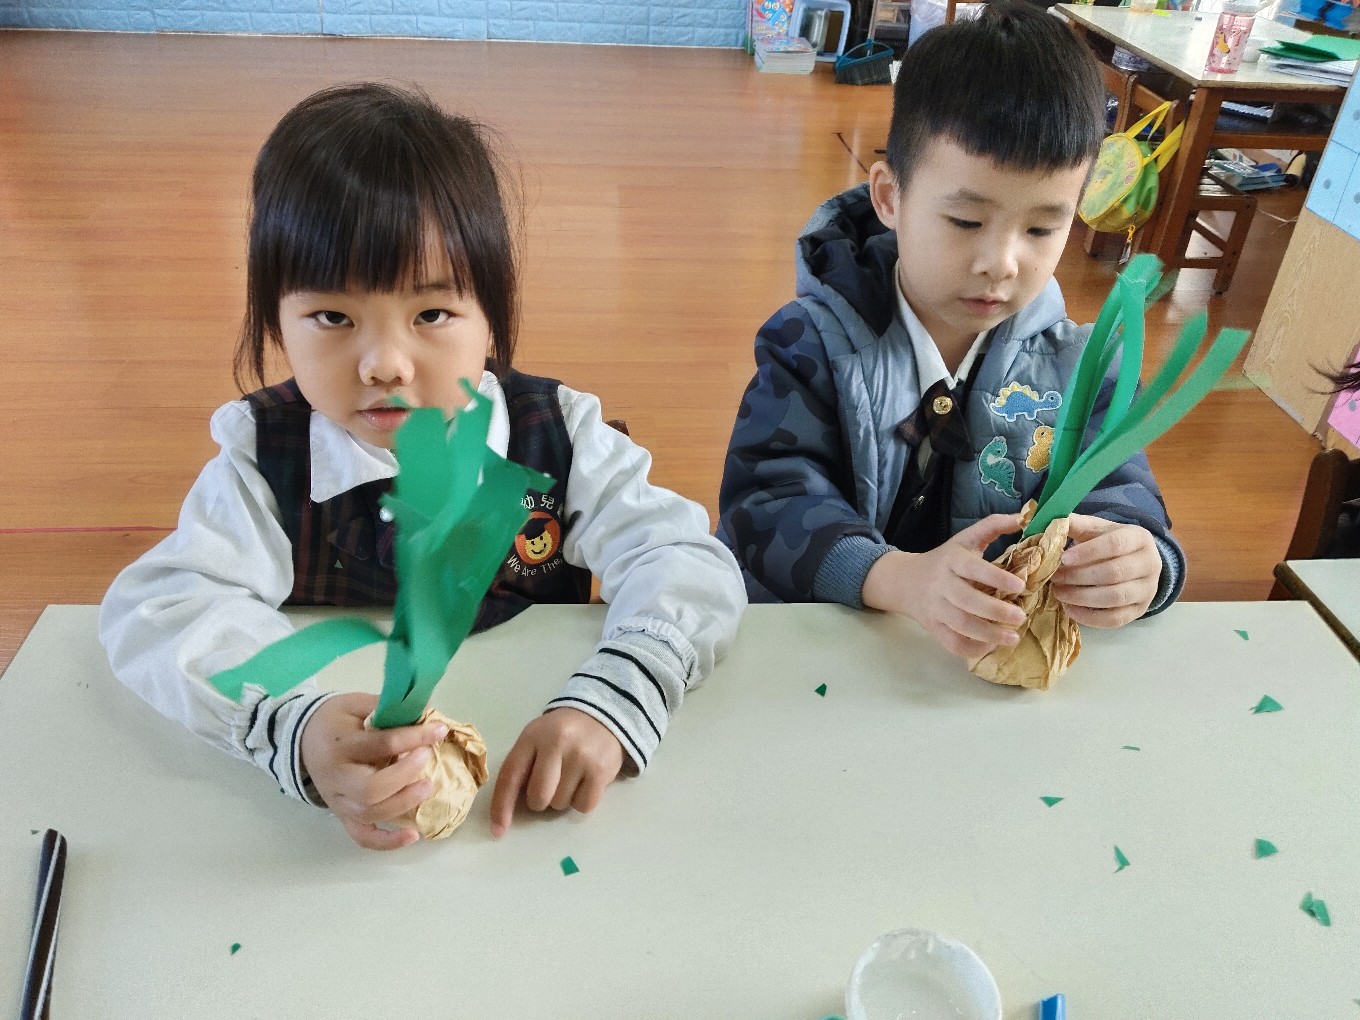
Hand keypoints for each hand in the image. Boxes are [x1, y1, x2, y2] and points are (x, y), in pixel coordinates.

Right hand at [300, 693, 449, 850]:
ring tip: (428, 786)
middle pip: (371, 789)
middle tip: (427, 757)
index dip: (414, 737)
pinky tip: (413, 836)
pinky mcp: (342, 815)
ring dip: (403, 803)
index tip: (439, 730)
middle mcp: (336, 777)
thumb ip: (388, 709)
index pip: (380, 744)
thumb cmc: (335, 720)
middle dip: (405, 775)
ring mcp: (338, 800)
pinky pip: (362, 836)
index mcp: (340, 745)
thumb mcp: (357, 704)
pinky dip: (387, 842)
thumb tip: (428, 712)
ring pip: (370, 813)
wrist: (302, 739)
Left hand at [489, 707, 624, 838]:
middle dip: (540, 800)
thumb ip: (522, 767)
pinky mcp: (601, 770)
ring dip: (562, 798)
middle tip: (550, 784)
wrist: (601, 717)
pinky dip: (581, 801)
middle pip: (538, 797)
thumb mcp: (536, 739)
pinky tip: (585, 781)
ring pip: (560, 804)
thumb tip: (507, 811)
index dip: (501, 806)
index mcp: (532, 736)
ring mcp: (580, 756)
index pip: (510, 776)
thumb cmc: (560, 734)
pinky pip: (583, 806)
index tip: (498, 831)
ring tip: (571, 776)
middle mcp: (556, 743)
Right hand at [862, 514, 1027, 659]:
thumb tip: (1025, 516)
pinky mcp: (934, 628)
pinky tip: (992, 645)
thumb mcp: (965, 539)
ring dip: (989, 634)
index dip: (996, 577)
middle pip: (967, 601)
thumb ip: (992, 526)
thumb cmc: (945, 559)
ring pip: (961, 625)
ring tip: (1013, 637)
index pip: (973, 569)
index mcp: (952, 560)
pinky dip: (973, 649)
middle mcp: (942, 585)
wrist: (905, 582)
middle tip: (1020, 617)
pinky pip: (953, 643)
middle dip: (996, 611)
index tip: (1020, 585)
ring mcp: (936, 609)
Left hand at [1051, 514, 1161, 627]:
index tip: (1063, 558)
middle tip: (1055, 578)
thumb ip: (1077, 524)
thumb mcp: (1097, 529)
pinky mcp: (1139, 611)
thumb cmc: (1109, 543)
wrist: (1135, 561)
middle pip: (1114, 573)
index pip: (1115, 544)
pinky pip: (1115, 619)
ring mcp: (1147, 590)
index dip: (1088, 552)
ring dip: (1082, 597)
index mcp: (1139, 538)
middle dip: (1080, 577)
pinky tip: (1070, 609)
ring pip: (1115, 597)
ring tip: (1059, 593)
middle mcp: (1150, 564)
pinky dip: (1090, 617)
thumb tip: (1053, 521)